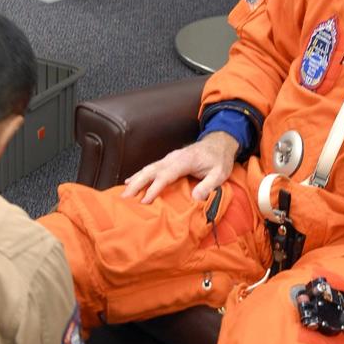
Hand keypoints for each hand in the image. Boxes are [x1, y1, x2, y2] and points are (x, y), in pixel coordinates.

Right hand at [121, 130, 239, 203]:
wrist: (219, 143)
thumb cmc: (220, 160)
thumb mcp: (220, 173)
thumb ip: (209, 185)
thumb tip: (196, 198)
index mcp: (185, 161)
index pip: (166, 175)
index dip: (155, 188)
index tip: (145, 200)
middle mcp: (173, 158)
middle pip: (151, 170)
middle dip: (137, 184)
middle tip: (125, 198)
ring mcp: (169, 158)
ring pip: (148, 168)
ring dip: (135, 180)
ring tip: (124, 193)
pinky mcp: (168, 160)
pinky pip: (151, 168)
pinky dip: (139, 174)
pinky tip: (130, 181)